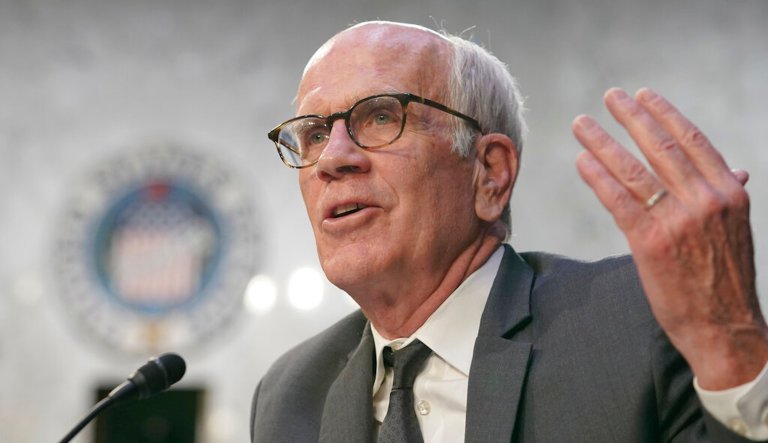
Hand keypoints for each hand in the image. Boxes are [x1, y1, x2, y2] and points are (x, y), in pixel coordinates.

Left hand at [572, 87, 767, 389]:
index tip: (643, 95)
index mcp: (729, 192)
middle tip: (609, 96)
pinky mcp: (650, 243)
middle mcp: (706, 200)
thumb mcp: (736, 230)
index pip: (693, 140)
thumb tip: (736, 170)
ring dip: (603, 142)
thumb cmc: (726, 279)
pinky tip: (581, 161)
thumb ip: (726, 197)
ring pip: (634, 170)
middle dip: (631, 116)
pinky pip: (618, 201)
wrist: (725, 328)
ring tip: (582, 124)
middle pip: (661, 146)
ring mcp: (678, 221)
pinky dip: (597, 177)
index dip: (664, 114)